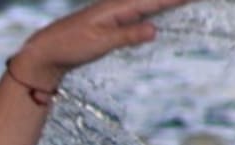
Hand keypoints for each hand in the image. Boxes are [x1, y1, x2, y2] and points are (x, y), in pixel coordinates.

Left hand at [10, 0, 197, 89]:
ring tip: (187, 2)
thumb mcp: (99, 43)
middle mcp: (120, 6)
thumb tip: (154, 29)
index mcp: (119, 7)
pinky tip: (162, 10)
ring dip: (168, 1)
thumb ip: (127, 35)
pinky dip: (156, 8)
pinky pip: (141, 11)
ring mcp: (117, 13)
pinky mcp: (113, 22)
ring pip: (150, 3)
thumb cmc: (70, 46)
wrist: (46, 49)